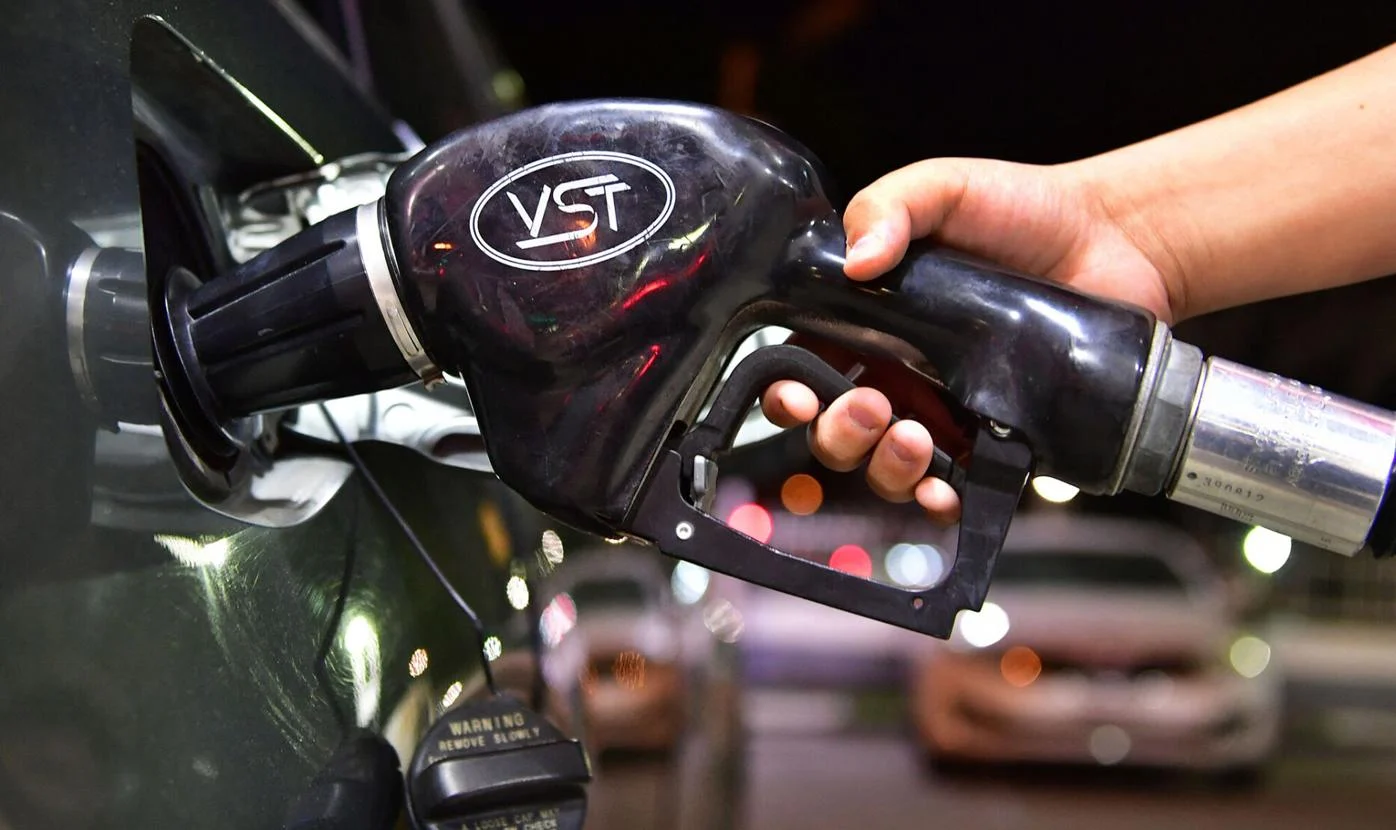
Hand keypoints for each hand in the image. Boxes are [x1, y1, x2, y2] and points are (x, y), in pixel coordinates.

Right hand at [761, 156, 1183, 523]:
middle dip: (838, 435)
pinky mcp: (997, 438)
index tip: (796, 395)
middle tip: (870, 407)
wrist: (1115, 238)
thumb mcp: (944, 188)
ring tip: (914, 440)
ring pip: (887, 469)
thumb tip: (856, 260)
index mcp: (869, 322)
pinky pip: (957, 487)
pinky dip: (940, 499)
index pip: (805, 368)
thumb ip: (890, 206)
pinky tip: (943, 488)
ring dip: (885, 468)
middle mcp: (899, 374)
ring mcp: (945, 412)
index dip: (789, 393)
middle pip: (837, 432)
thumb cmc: (1024, 209)